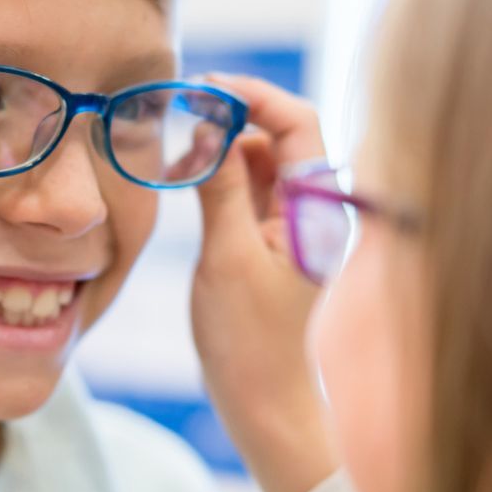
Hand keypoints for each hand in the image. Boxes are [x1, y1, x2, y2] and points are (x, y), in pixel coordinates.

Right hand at [191, 74, 337, 491]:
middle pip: (280, 134)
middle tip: (178, 121)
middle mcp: (312, 210)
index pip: (299, 123)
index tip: (206, 89)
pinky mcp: (270, 240)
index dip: (255, 96)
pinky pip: (249, 187)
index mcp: (317, 211)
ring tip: (174, 165)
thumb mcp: (227, 258)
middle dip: (230, 119)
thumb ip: (222, 186)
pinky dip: (218, 176)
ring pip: (260, 159)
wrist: (263, 402)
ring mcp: (292, 224)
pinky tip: (184, 184)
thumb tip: (210, 126)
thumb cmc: (249, 341)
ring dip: (219, 149)